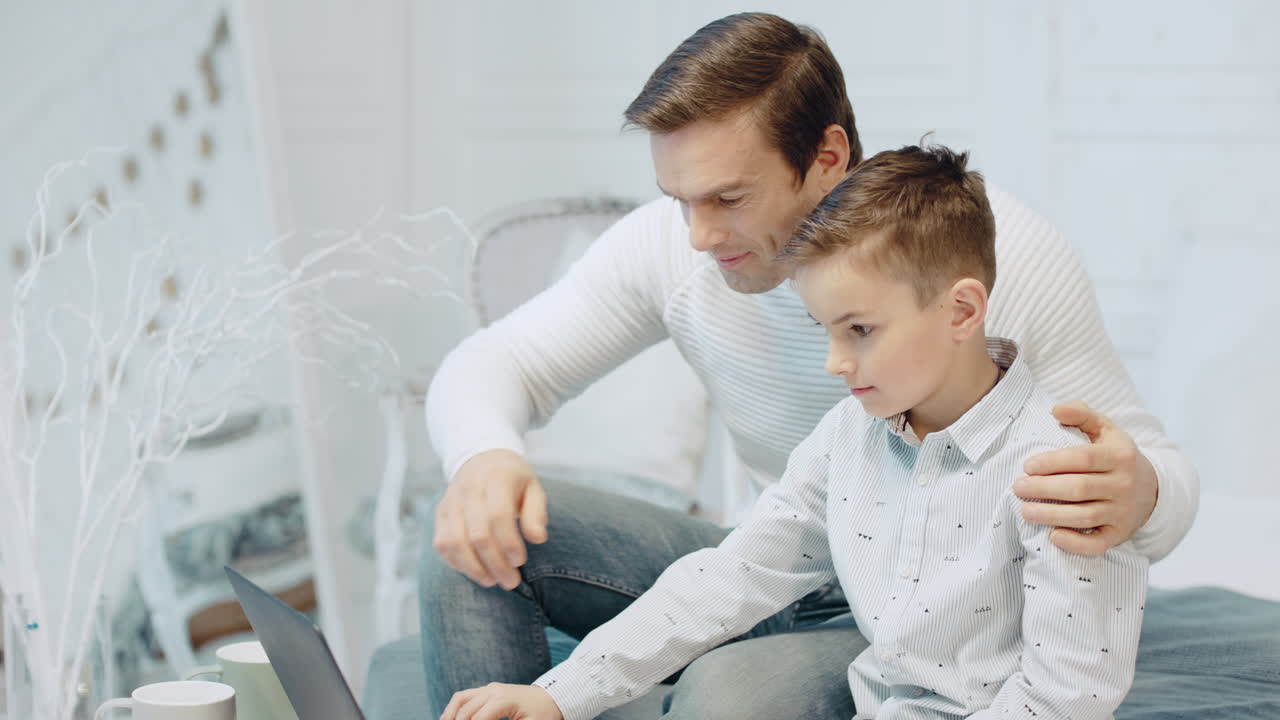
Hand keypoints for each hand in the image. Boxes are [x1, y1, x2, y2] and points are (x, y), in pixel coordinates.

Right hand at [432, 449, 548, 588]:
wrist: (481, 457)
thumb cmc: (513, 479)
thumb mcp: (533, 488)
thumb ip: (537, 513)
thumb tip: (538, 539)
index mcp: (496, 479)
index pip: (498, 515)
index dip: (508, 542)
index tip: (520, 561)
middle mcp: (469, 488)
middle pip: (477, 534)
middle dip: (495, 563)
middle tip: (511, 582)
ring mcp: (451, 501)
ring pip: (454, 542)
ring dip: (473, 568)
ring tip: (492, 581)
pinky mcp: (440, 513)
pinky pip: (441, 543)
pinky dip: (456, 562)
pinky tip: (475, 571)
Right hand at [441, 683, 562, 719]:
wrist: (554, 698)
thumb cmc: (544, 715)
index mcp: (502, 700)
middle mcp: (493, 690)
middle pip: (465, 711)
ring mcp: (490, 688)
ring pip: (460, 700)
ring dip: (449, 715)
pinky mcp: (489, 689)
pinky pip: (465, 696)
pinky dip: (455, 708)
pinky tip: (450, 719)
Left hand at [1014, 401, 1157, 554]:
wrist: (1150, 489)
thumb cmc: (1115, 456)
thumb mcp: (1105, 429)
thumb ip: (1081, 414)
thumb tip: (1055, 409)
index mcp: (1119, 456)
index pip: (1083, 459)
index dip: (1052, 462)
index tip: (1027, 466)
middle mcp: (1123, 485)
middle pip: (1079, 489)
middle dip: (1043, 489)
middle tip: (1018, 487)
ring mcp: (1122, 512)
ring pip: (1084, 517)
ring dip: (1051, 516)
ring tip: (1025, 510)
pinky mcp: (1119, 535)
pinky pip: (1097, 544)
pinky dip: (1075, 544)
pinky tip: (1053, 537)